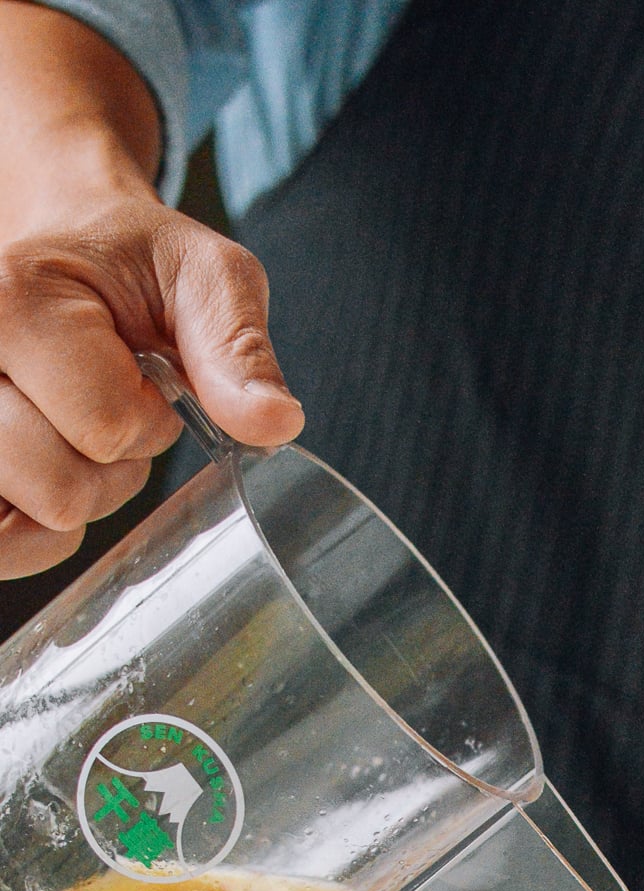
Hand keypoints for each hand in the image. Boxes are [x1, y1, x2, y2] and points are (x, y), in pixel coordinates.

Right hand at [0, 189, 303, 578]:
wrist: (63, 245)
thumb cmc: (132, 263)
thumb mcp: (205, 276)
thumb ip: (237, 346)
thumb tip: (275, 422)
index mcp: (10, 300)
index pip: (105, 427)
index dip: (149, 419)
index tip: (142, 373)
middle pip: (58, 491)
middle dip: (111, 468)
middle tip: (108, 406)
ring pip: (25, 526)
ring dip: (73, 496)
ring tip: (74, 431)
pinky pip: (0, 551)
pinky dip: (37, 536)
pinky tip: (49, 474)